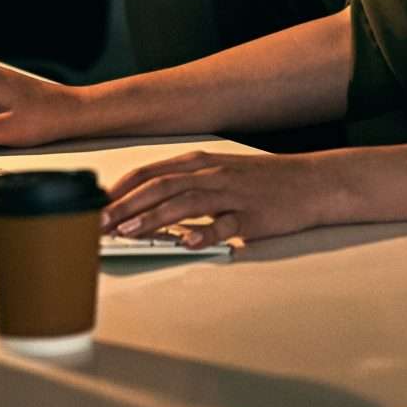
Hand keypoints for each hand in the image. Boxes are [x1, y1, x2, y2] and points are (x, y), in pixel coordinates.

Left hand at [100, 149, 351, 248]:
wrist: (311, 182)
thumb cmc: (262, 181)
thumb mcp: (220, 173)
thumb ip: (186, 184)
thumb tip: (148, 201)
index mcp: (200, 163)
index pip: (150, 172)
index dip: (121, 188)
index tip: (95, 204)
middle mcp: (211, 174)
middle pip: (159, 187)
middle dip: (125, 206)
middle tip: (99, 224)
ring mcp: (231, 194)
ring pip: (184, 202)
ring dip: (152, 218)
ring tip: (128, 232)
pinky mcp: (251, 215)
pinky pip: (224, 225)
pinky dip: (203, 234)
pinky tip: (186, 243)